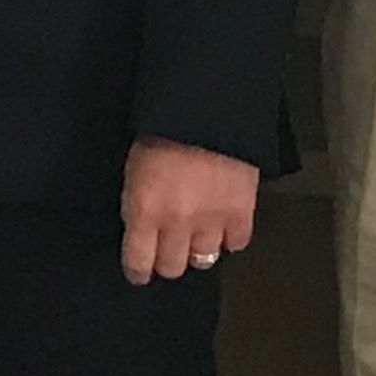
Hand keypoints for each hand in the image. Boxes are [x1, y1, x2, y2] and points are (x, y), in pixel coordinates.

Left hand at [121, 139, 259, 285]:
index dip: (138, 270)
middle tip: (169, 247)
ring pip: (204, 259)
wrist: (207, 106)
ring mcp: (212, 219)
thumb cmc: (164, 128)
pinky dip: (231, 236)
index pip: (138, 263)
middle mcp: (177, 222)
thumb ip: (138, 205)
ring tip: (197, 233)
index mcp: (144, 210)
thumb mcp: (134, 168)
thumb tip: (140, 230)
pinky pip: (237, 242)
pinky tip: (224, 223)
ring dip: (199, 248)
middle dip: (168, 259)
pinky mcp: (242, 211)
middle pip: (172, 267)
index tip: (140, 270)